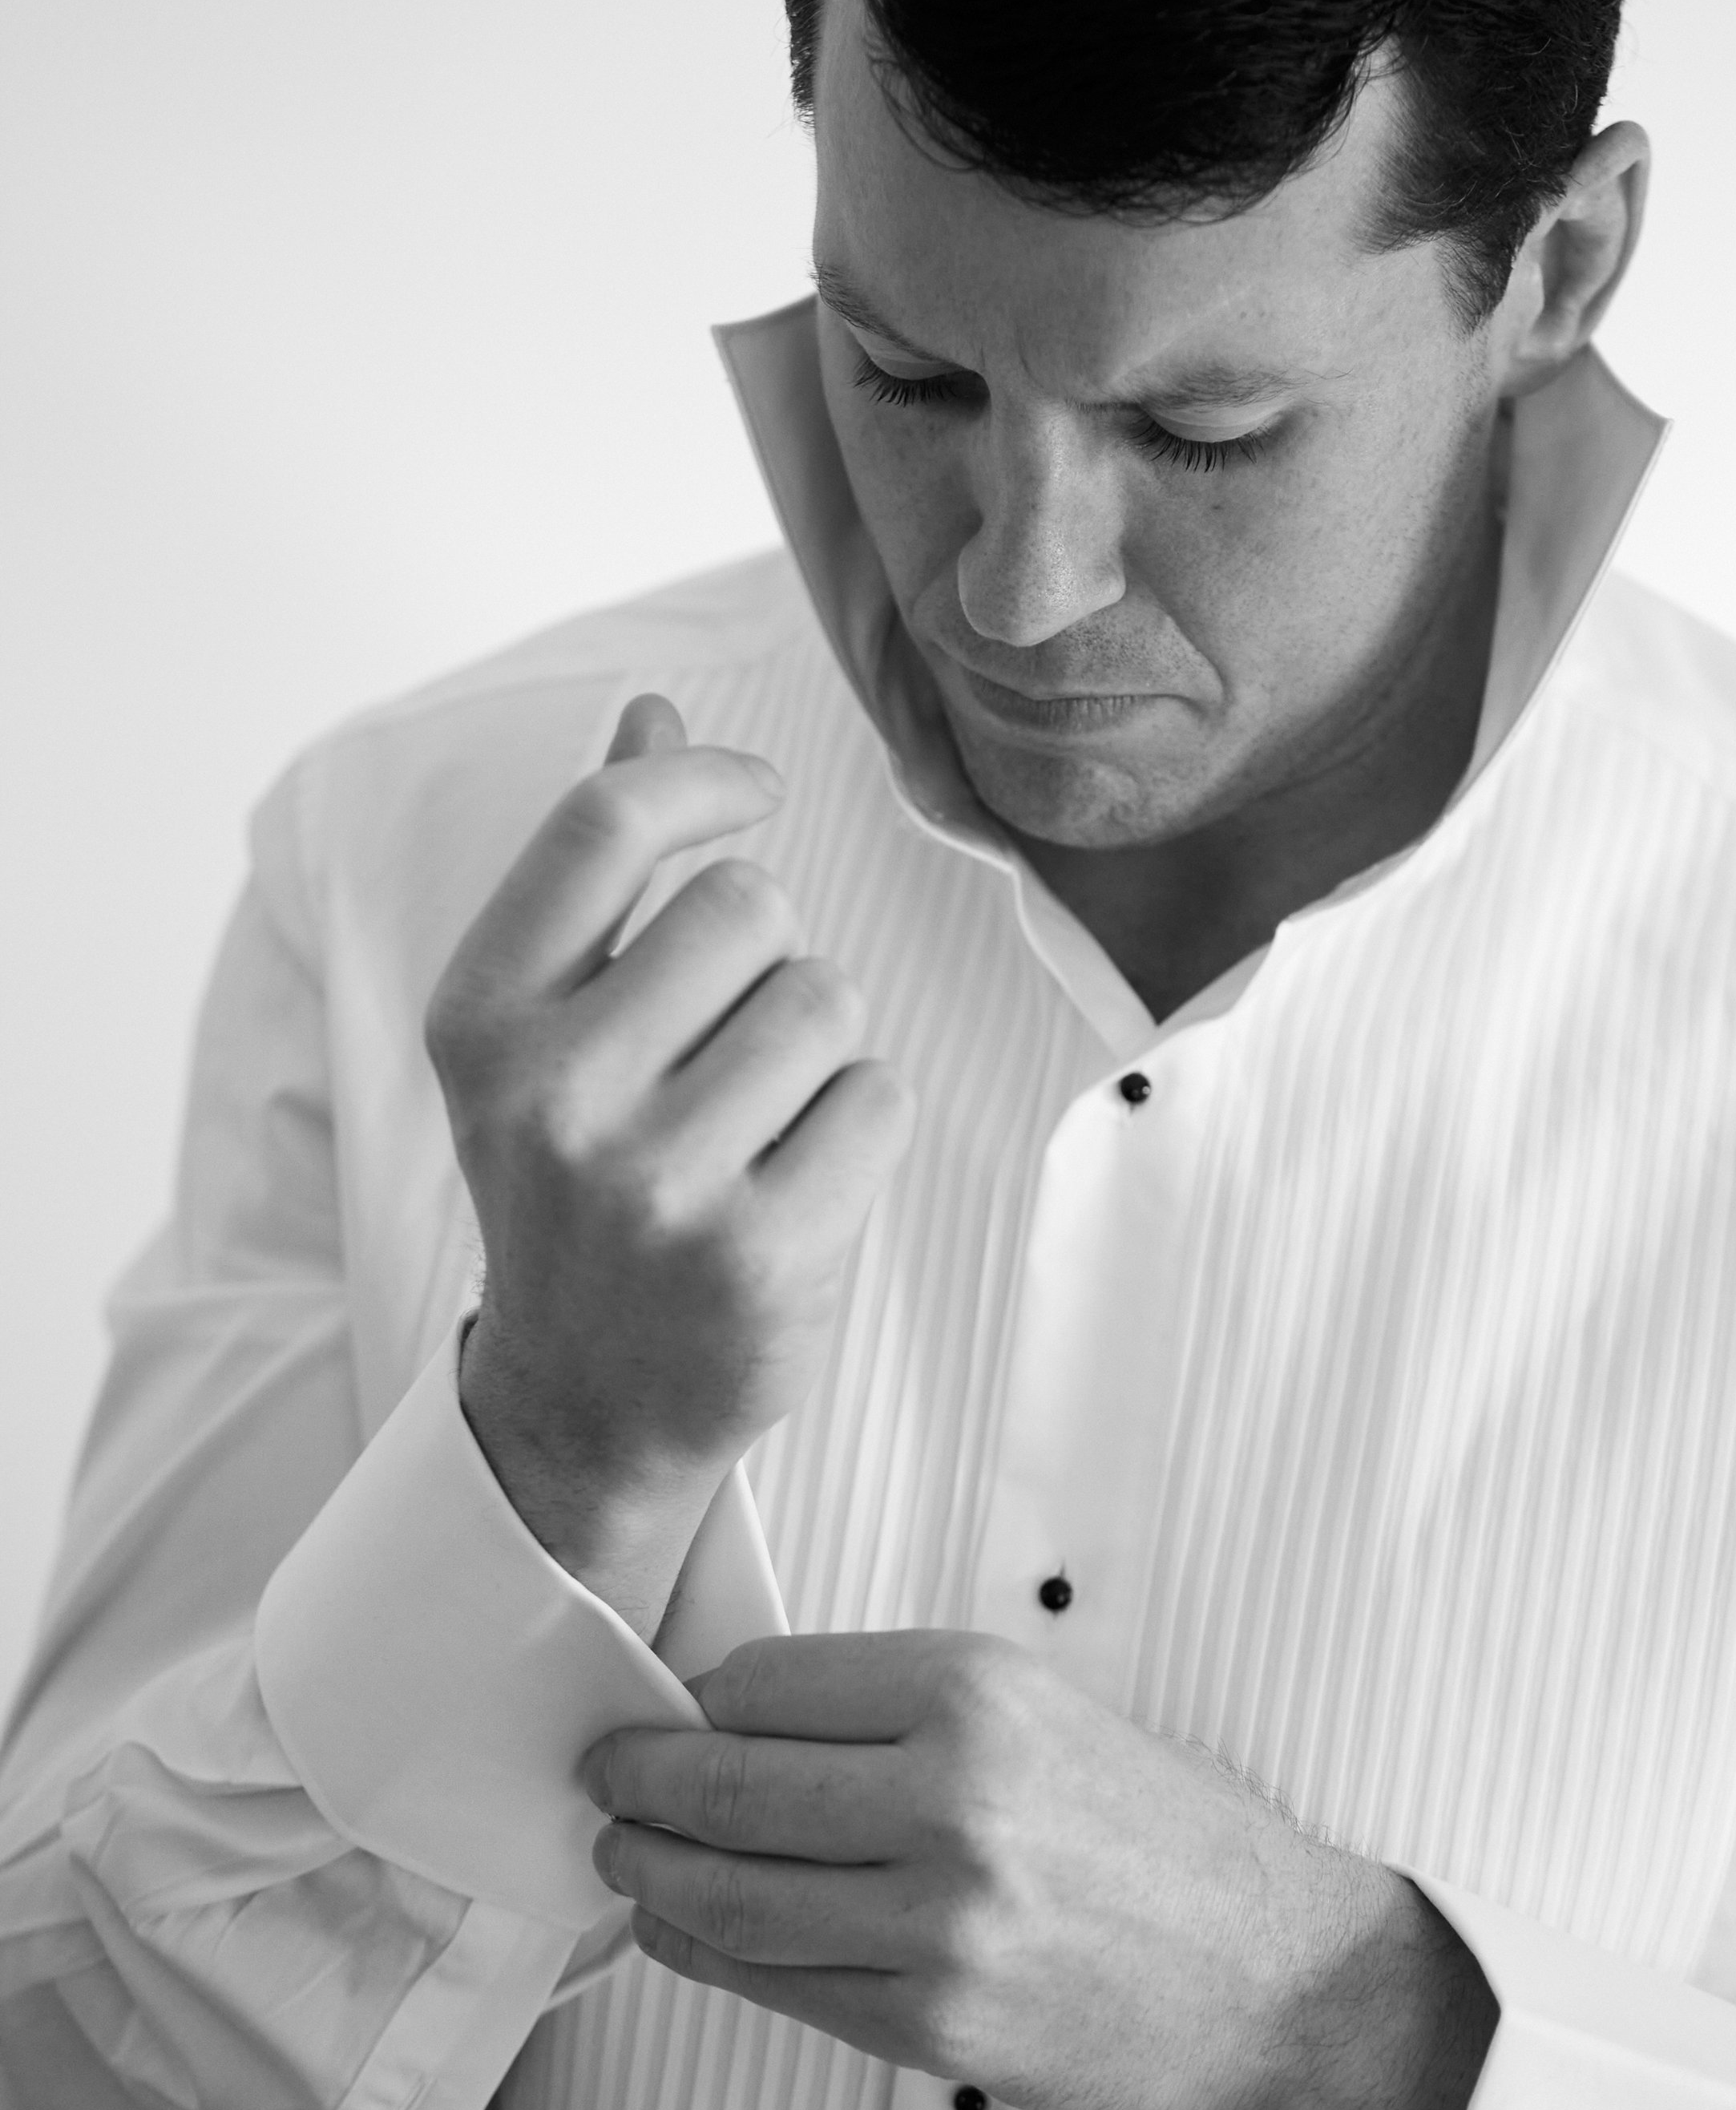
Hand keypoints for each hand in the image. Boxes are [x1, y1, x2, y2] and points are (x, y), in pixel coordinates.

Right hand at [426, 695, 915, 1636]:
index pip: (606, 824)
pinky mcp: (760, 1255)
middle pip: (751, 907)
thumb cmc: (580, 1178)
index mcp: (482, 1019)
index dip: (703, 778)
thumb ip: (594, 869)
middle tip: (724, 1047)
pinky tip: (795, 1182)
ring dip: (819, 1048)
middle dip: (771, 955)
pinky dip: (860, 1127)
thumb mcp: (542, 1026)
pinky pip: (879, 1099)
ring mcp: (656, 1184)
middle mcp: (553, 1096)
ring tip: (756, 1122)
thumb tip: (650, 708)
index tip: (754, 793)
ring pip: (828, 1000)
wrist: (586, 1401)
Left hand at [585, 1630, 1493, 2109]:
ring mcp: (934, 1924)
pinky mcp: (930, 2026)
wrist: (1269, 1970)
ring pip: (727, 1895)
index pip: (762, 1682)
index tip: (671, 1709)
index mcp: (973, 1691)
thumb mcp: (1038, 1704)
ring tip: (622, 1857)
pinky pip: (774, 1983)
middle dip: (637, 1782)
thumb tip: (735, 1713)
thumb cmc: (1155, 1828)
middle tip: (604, 1777)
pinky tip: (685, 1928)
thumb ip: (893, 1704)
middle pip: (723, 1785)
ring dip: (648, 1875)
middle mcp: (947, 1798)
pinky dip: (706, 1952)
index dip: (698, 1700)